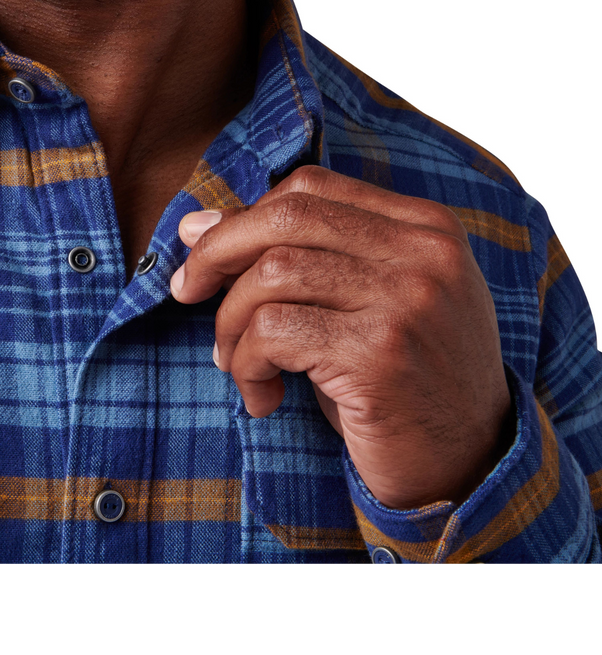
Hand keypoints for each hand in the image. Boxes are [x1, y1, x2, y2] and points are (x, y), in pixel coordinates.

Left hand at [170, 166, 513, 509]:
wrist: (468, 466)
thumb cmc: (400, 381)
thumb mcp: (363, 304)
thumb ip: (301, 256)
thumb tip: (196, 225)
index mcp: (424, 227)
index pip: (310, 187)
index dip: (244, 216)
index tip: (206, 253)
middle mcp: (423, 253)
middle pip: (284, 217)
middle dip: (216, 253)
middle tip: (186, 291)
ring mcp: (407, 300)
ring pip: (271, 273)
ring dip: (230, 322)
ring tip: (235, 361)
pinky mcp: (379, 354)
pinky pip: (273, 333)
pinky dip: (247, 364)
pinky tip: (262, 396)